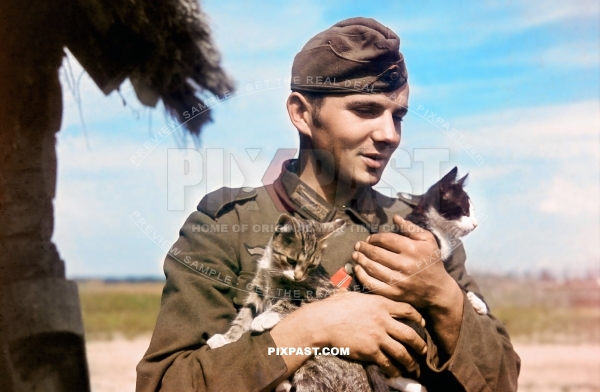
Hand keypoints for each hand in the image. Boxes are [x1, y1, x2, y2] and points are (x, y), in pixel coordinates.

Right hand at [270, 290, 426, 376]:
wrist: (322, 322)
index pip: (407, 309)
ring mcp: (378, 336)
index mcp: (380, 303)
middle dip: (420, 344)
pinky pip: (388, 362)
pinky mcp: (370, 351)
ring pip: (402, 351)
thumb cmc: (333, 307)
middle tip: (424, 350)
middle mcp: (383, 319)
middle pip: (410, 333)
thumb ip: (362, 295)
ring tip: (414, 366)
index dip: (418, 317)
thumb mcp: (352, 295)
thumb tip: (356, 289)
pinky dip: (394, 369)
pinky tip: (396, 372)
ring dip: (411, 361)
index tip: (422, 323)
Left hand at [352, 214, 457, 309]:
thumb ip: (411, 228)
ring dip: (360, 260)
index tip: (369, 238)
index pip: (386, 239)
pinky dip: (361, 275)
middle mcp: (405, 264)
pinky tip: (357, 269)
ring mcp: (399, 281)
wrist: (437, 290)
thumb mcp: (428, 240)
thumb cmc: (431, 262)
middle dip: (363, 248)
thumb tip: (395, 218)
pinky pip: (372, 284)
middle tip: (357, 245)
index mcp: (413, 249)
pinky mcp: (394, 294)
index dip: (374, 238)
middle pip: (376, 253)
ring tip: (355, 255)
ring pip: (372, 268)